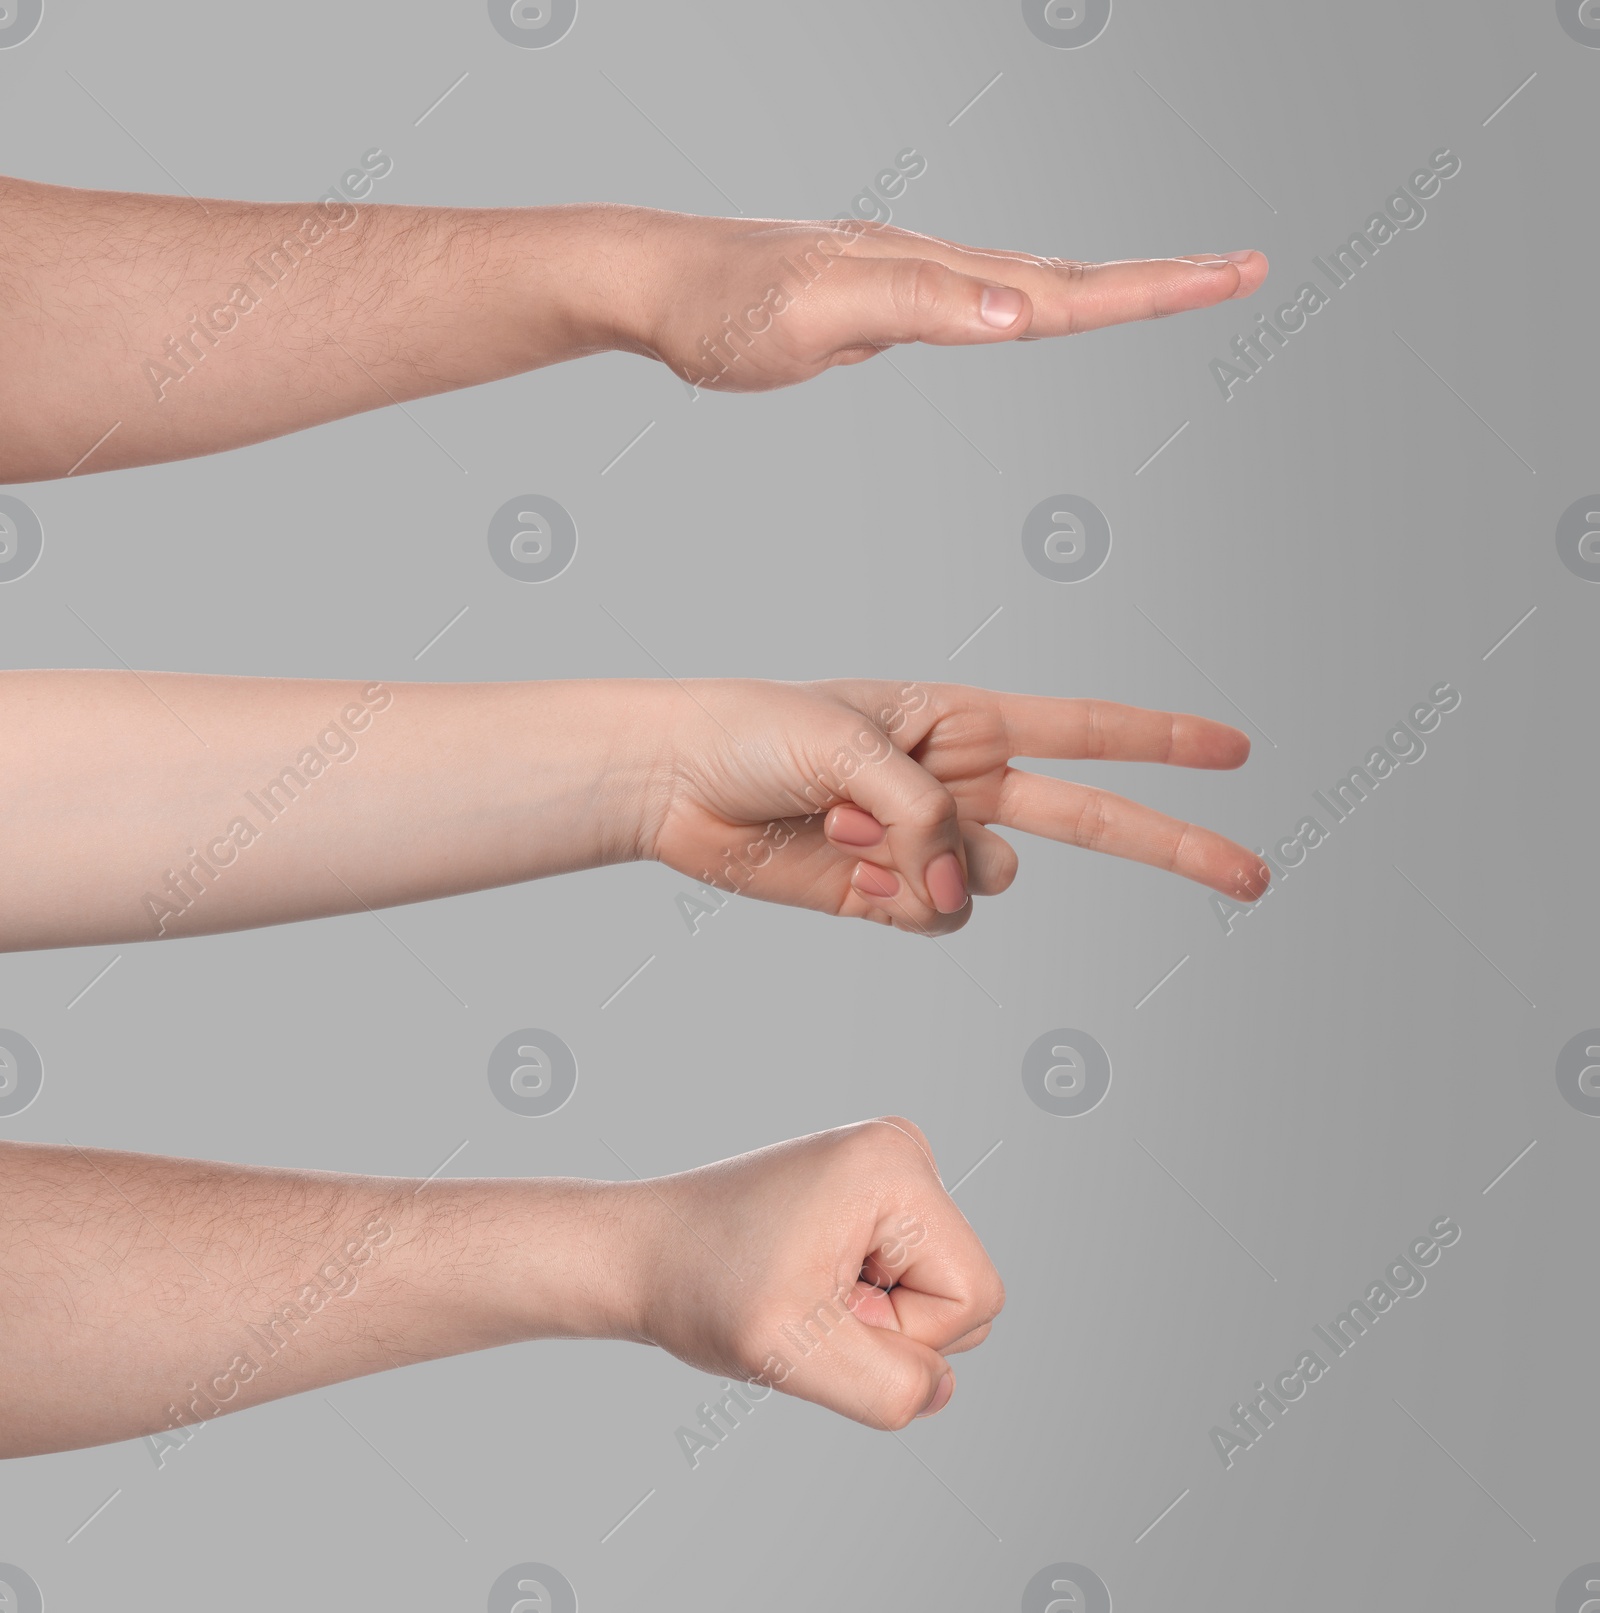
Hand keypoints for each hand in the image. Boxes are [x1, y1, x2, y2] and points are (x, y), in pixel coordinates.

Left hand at [622, 211, 1266, 389]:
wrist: (653, 280)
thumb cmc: (722, 305)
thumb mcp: (818, 314)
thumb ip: (921, 306)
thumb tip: (1027, 311)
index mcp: (933, 273)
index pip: (1066, 286)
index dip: (1156, 288)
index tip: (1238, 274)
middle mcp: (931, 267)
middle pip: (1067, 276)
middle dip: (1159, 280)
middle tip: (1243, 271)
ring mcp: (908, 282)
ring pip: (1025, 287)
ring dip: (1102, 288)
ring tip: (1165, 288)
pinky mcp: (880, 303)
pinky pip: (977, 306)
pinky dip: (1028, 307)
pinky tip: (1026, 313)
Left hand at [633, 1117, 1001, 1429]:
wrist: (640, 1253)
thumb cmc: (700, 1287)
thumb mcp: (792, 1354)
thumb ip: (888, 1388)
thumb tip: (939, 1387)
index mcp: (896, 1166)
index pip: (973, 1298)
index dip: (902, 1336)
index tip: (820, 1308)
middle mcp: (900, 1150)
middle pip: (962, 1293)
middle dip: (888, 1326)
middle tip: (804, 1302)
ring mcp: (885, 1166)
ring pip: (935, 1290)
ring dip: (871, 1317)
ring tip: (800, 1289)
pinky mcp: (868, 1190)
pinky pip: (905, 1276)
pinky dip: (857, 1299)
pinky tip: (800, 1278)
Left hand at [643, 678, 1270, 935]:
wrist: (680, 783)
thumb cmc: (760, 731)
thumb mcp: (852, 746)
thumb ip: (928, 817)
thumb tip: (968, 896)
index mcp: (964, 721)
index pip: (1087, 731)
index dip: (1165, 742)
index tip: (1236, 750)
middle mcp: (962, 784)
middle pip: (1091, 820)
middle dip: (1173, 844)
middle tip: (1256, 876)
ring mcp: (929, 846)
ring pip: (990, 884)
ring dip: (925, 864)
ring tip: (841, 822)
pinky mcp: (890, 896)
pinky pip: (935, 919)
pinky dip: (898, 900)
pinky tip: (844, 866)